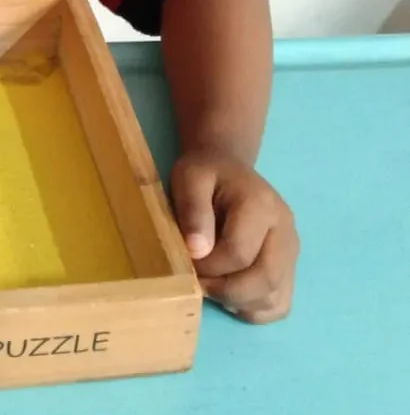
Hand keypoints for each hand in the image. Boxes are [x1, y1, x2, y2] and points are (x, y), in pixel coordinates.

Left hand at [170, 150, 298, 323]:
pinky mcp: (289, 269)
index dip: (209, 266)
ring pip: (274, 298)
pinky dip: (253, 309)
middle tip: (198, 282)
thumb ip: (194, 211)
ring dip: (237, 301)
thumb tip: (198, 252)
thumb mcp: (189, 179)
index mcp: (261, 206)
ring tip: (211, 283)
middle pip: (265, 280)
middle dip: (225, 291)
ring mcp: (291, 253)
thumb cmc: (205, 174)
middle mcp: (285, 232)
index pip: (239, 253)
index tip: (187, 260)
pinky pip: (278, 304)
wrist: (227, 169)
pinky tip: (229, 292)